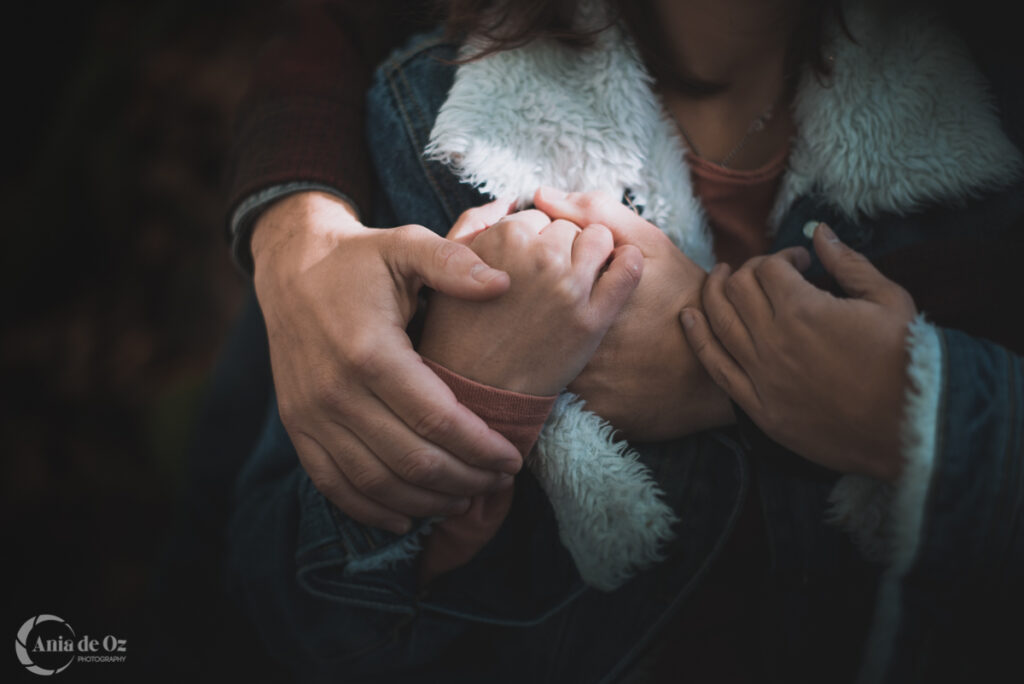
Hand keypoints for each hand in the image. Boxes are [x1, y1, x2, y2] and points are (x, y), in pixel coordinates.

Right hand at [251, 192, 522, 533]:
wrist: (291, 269)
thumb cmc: (360, 260)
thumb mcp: (406, 245)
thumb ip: (453, 262)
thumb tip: (503, 284)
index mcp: (370, 350)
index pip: (437, 420)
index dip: (481, 446)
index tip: (513, 457)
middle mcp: (336, 391)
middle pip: (413, 461)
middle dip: (465, 479)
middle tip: (498, 481)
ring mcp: (311, 414)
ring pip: (378, 483)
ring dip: (427, 501)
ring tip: (465, 498)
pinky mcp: (297, 427)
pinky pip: (334, 485)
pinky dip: (372, 511)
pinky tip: (407, 518)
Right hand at [420, 208, 643, 395]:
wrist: (477, 392)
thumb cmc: (459, 330)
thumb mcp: (450, 269)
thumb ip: (473, 223)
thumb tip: (511, 199)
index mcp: (503, 238)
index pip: (537, 215)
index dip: (534, 239)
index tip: (526, 264)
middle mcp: (538, 257)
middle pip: (568, 227)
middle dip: (561, 246)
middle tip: (546, 279)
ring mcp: (568, 288)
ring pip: (600, 240)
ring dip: (593, 253)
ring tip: (576, 280)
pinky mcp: (592, 318)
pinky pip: (629, 269)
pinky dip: (628, 264)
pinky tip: (617, 273)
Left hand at [532, 188, 732, 440]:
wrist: (720, 363)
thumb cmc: (682, 296)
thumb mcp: (650, 245)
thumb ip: (597, 213)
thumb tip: (540, 194)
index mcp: (586, 296)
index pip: (534, 279)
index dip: (546, 276)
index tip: (568, 278)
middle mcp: (582, 341)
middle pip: (535, 323)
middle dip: (543, 313)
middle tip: (569, 309)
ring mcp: (588, 382)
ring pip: (545, 361)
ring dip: (550, 348)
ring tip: (580, 338)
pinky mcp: (596, 412)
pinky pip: (564, 395)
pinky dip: (569, 379)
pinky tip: (590, 366)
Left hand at [681, 224, 917, 480]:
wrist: (910, 427)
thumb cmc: (905, 361)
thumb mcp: (889, 300)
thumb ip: (849, 262)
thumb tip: (820, 231)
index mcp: (803, 310)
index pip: (766, 268)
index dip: (782, 257)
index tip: (800, 264)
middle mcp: (773, 340)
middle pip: (735, 289)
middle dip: (747, 271)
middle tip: (762, 273)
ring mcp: (760, 374)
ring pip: (717, 321)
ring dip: (714, 293)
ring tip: (720, 280)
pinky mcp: (757, 405)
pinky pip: (715, 366)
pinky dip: (697, 337)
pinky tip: (688, 316)